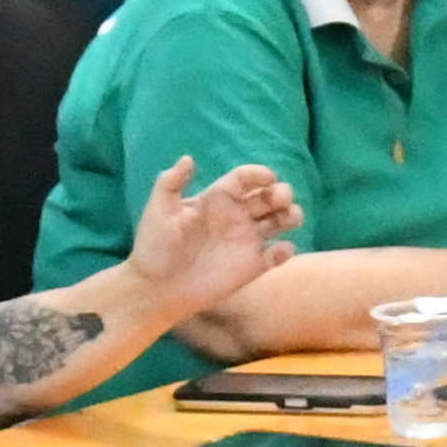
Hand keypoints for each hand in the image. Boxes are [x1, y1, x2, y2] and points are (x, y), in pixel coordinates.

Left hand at [128, 156, 301, 308]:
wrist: (156, 288)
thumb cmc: (154, 247)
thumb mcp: (158, 210)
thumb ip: (170, 182)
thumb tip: (188, 158)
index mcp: (218, 199)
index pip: (245, 179)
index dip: (259, 175)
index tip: (268, 178)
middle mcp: (236, 217)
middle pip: (269, 198)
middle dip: (281, 193)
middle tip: (280, 198)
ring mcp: (246, 242)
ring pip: (280, 222)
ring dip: (291, 215)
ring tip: (290, 218)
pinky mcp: (251, 267)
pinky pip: (277, 256)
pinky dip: (285, 251)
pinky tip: (280, 250)